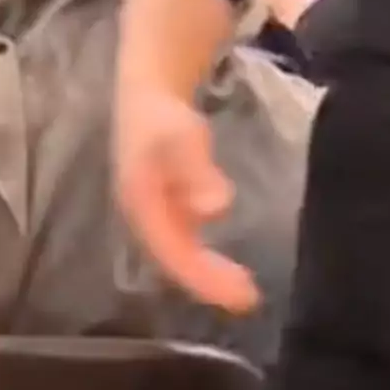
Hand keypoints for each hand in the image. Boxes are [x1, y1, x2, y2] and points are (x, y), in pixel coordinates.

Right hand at [114, 84, 257, 312]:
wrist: (145, 90)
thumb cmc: (162, 113)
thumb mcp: (180, 134)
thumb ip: (196, 169)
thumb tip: (216, 207)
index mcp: (141, 205)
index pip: (173, 253)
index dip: (205, 278)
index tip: (241, 295)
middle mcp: (143, 216)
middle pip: (174, 260)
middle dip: (208, 282)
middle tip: (248, 299)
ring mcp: (152, 213)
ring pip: (178, 254)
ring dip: (207, 274)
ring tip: (242, 288)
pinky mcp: (163, 207)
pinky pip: (183, 242)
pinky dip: (205, 257)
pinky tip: (226, 263)